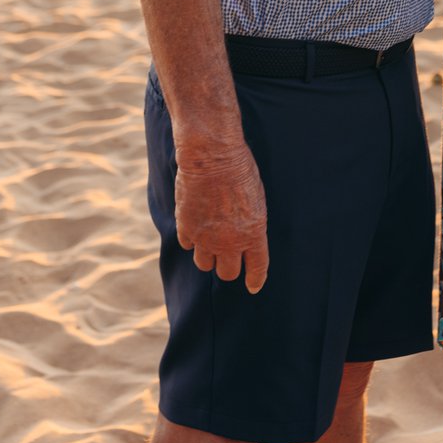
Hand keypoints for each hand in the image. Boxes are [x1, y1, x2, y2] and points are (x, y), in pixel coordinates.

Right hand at [174, 141, 268, 293]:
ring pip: (205, 264)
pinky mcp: (186, 229)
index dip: (256, 279)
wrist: (212, 156)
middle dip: (230, 267)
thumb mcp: (256, 198)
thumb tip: (246, 235)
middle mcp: (229, 242)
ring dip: (209, 256)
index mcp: (253, 234)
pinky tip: (196, 225)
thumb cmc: (240, 170)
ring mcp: (205, 238)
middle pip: (228, 273)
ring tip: (211, 241)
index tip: (253, 286)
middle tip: (229, 257)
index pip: (257, 268)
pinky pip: (188, 245)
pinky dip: (192, 239)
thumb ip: (251, 222)